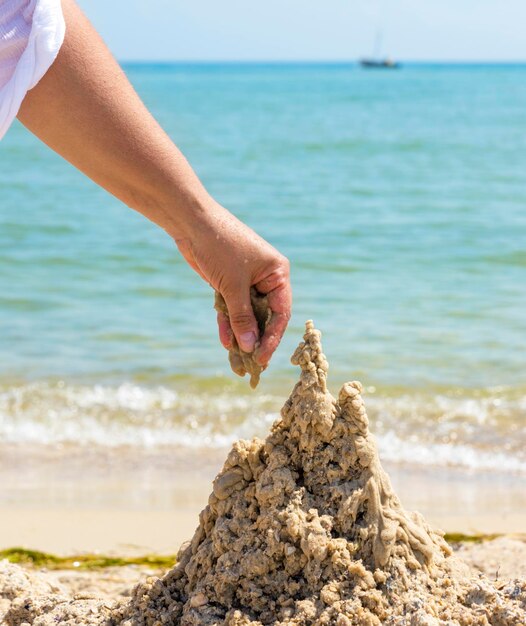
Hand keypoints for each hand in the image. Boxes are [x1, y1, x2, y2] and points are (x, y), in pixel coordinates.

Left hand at [174, 203, 290, 367]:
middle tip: (251, 364)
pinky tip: (225, 341)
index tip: (263, 357)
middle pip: (264, 316)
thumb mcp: (233, 286)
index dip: (273, 337)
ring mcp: (246, 281)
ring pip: (246, 314)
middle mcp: (266, 278)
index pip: (281, 312)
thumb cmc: (220, 247)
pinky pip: (231, 308)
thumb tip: (250, 346)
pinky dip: (227, 322)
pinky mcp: (228, 283)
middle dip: (256, 339)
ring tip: (236, 359)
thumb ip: (242, 317)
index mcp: (277, 273)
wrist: (192, 223)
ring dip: (240, 334)